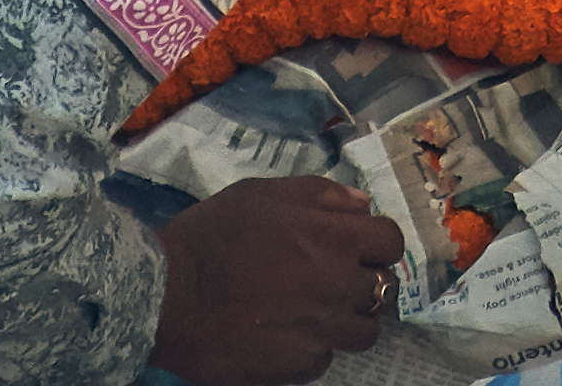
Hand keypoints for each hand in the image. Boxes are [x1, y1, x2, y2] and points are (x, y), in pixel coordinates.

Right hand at [148, 179, 405, 382]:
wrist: (170, 296)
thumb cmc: (214, 235)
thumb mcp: (265, 194)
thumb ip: (321, 195)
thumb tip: (361, 205)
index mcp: (336, 238)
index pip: (391, 243)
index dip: (376, 245)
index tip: (357, 249)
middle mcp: (338, 286)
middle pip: (382, 290)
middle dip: (362, 283)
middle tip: (331, 282)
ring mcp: (322, 331)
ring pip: (362, 332)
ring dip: (345, 320)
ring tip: (312, 312)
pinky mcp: (299, 367)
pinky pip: (324, 359)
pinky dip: (311, 348)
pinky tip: (283, 336)